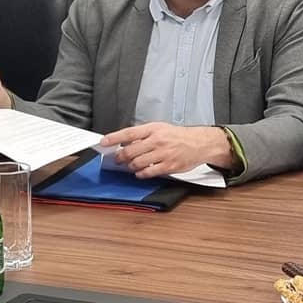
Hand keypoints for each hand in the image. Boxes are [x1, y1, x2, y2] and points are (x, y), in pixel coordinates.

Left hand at [100, 123, 230, 178]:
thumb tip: (125, 142)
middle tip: (117, 159)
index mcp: (153, 129)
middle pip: (130, 151)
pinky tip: (140, 172)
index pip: (129, 133)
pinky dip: (140, 174)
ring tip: (130, 165)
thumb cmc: (178, 136)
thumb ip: (143, 135)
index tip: (103, 142)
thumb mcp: (160, 128)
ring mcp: (163, 154)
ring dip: (130, 166)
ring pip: (137, 163)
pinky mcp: (169, 166)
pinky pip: (148, 172)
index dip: (114, 138)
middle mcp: (157, 140)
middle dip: (120, 157)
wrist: (199, 143)